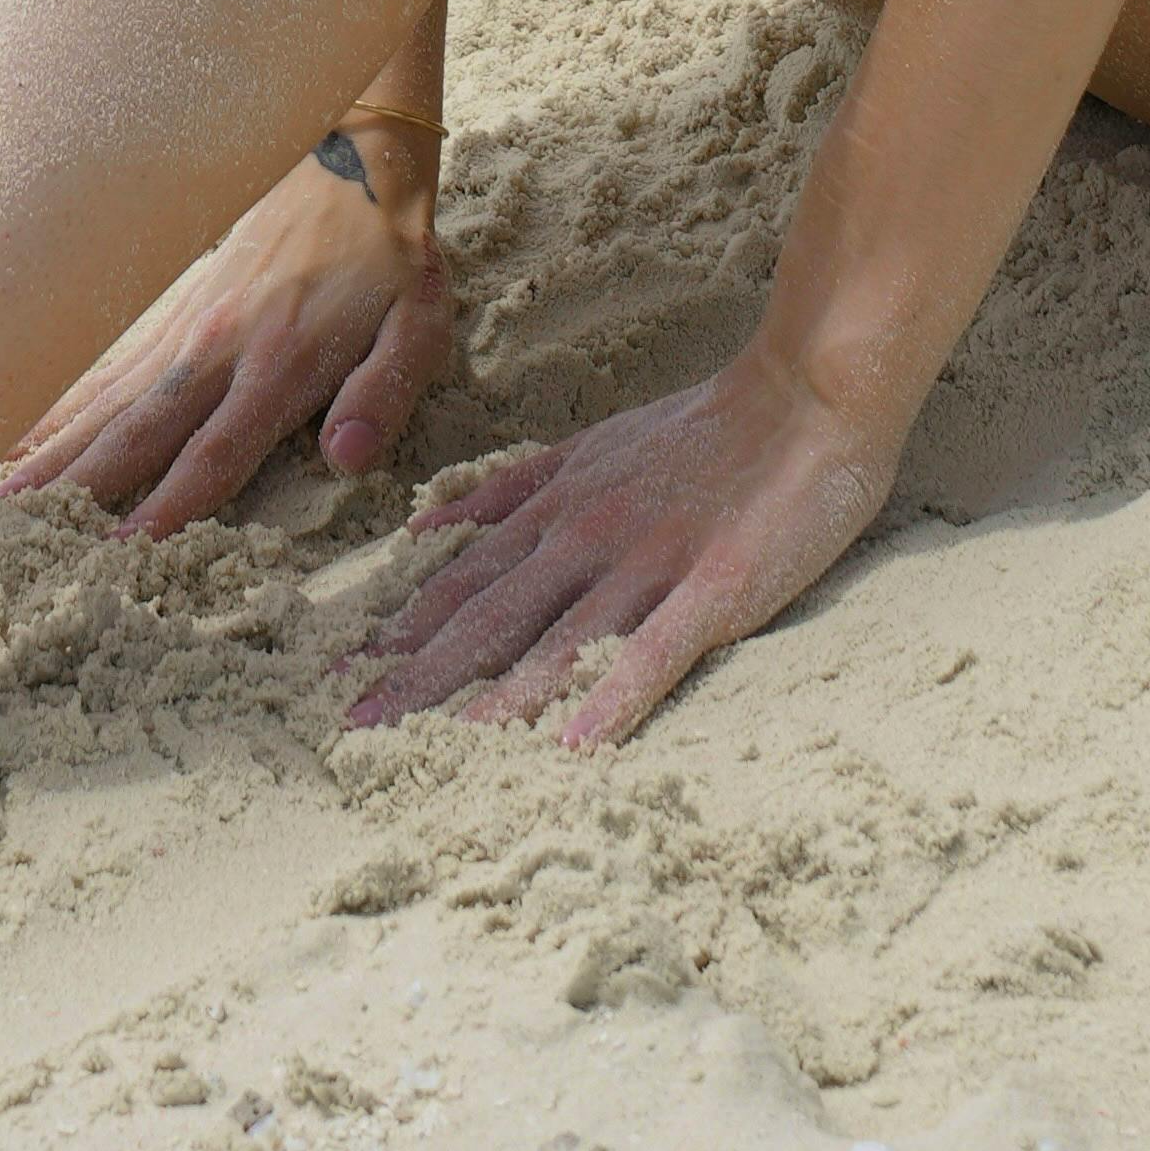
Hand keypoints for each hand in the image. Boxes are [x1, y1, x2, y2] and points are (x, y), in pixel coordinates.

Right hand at [2, 154, 461, 542]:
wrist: (352, 161)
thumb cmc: (391, 261)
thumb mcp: (419, 326)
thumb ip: (383, 393)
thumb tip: (347, 458)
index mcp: (281, 364)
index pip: (217, 451)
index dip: (171, 505)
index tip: (121, 552)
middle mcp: (218, 349)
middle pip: (140, 430)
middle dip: (82, 487)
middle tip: (20, 538)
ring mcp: (186, 327)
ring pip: (110, 400)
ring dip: (57, 450)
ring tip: (0, 497)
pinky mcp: (172, 311)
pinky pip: (109, 365)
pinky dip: (62, 401)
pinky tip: (21, 431)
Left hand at [342, 343, 892, 751]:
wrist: (804, 395)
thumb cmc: (701, 428)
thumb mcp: (589, 447)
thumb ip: (511, 489)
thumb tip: (427, 525)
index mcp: (557, 509)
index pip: (463, 580)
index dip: (403, 631)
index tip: (346, 677)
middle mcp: (586, 538)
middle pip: (490, 619)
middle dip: (419, 679)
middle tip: (356, 731)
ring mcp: (649, 565)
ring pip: (556, 645)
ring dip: (493, 704)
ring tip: (436, 755)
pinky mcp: (714, 591)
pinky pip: (654, 655)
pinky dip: (610, 701)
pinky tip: (575, 750)